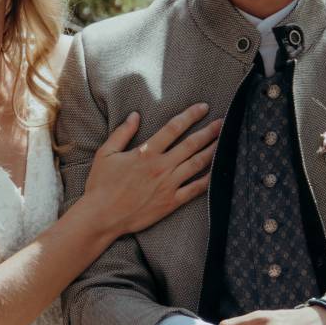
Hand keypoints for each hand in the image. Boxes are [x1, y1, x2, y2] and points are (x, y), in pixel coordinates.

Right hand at [82, 105, 221, 236]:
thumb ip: (122, 133)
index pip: (174, 128)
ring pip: (197, 164)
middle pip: (191, 144)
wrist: (102, 217)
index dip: (191, 115)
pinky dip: (208, 180)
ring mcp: (168, 185)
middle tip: (223, 122)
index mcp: (146, 152)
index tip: (203, 107)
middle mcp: (161, 167)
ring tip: (225, 141)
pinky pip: (195, 189)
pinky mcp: (171, 202)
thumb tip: (135, 115)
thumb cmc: (101, 185)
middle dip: (209, 131)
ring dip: (213, 150)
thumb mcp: (105, 153)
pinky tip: (218, 171)